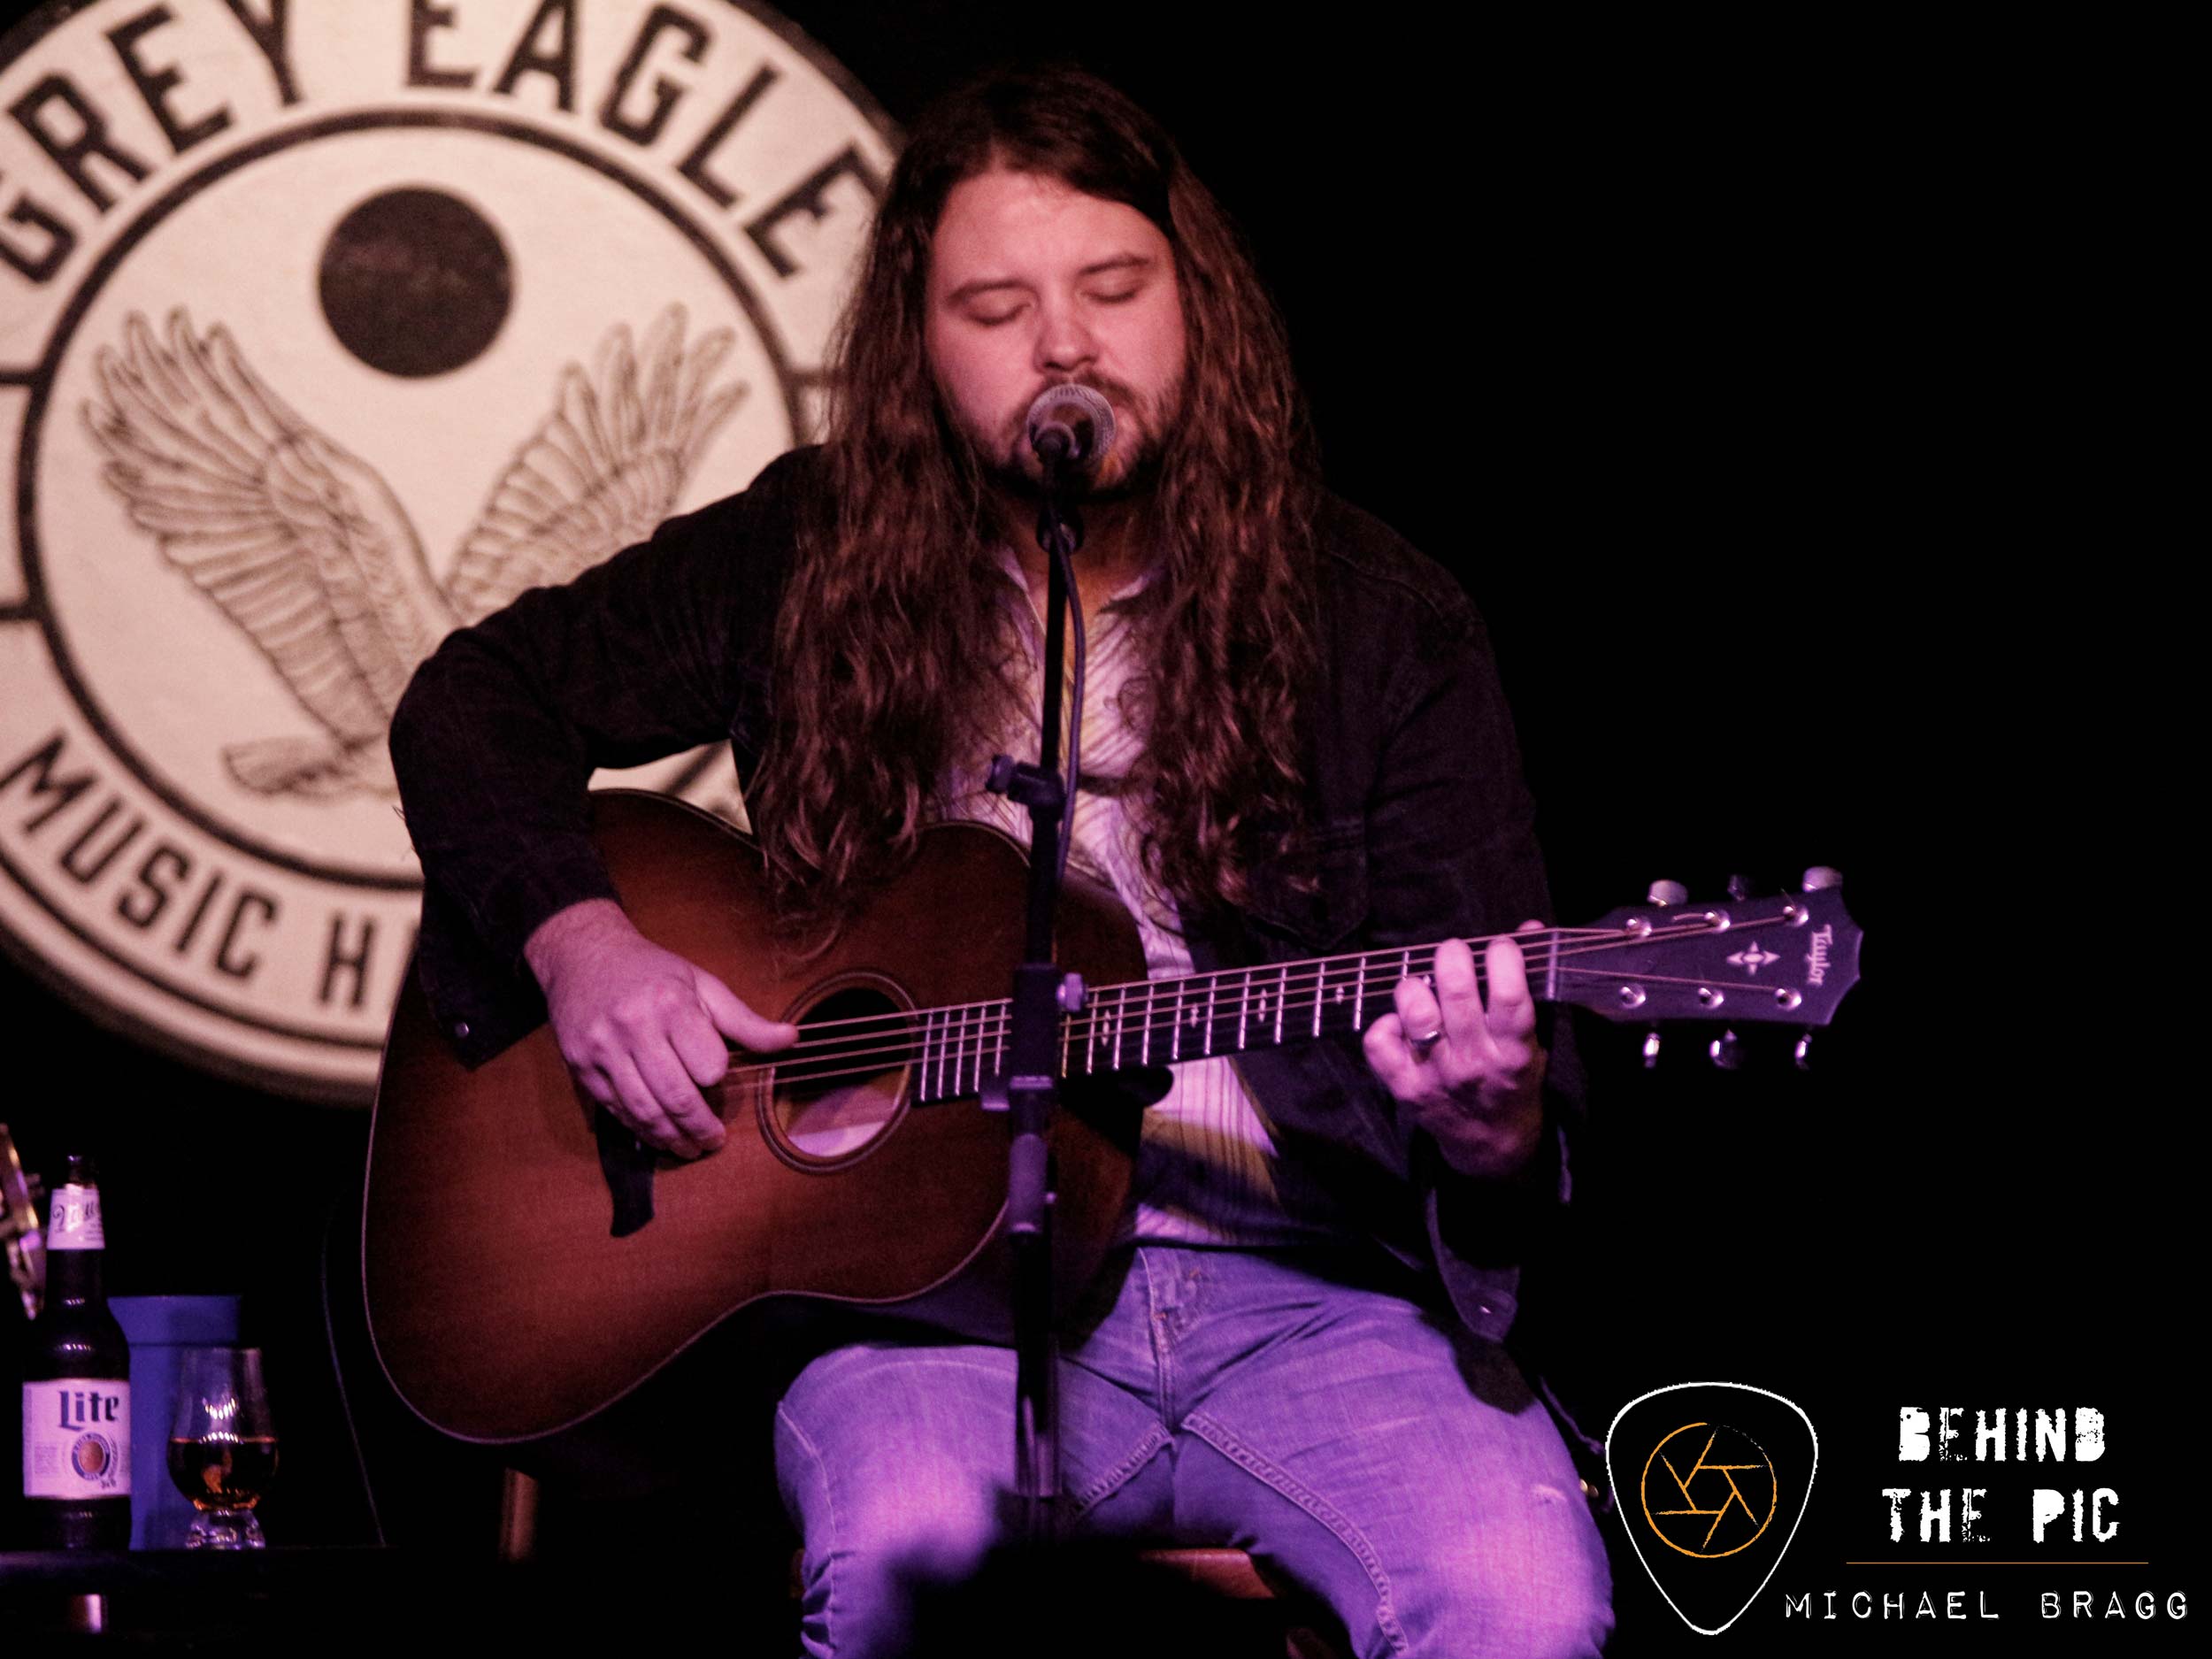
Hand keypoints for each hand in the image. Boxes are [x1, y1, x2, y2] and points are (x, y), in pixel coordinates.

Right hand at [525, 899, 795, 1157]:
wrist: (584, 957)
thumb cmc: (653, 973)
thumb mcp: (703, 986)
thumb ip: (745, 1021)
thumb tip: (793, 1040)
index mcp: (672, 1003)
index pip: (707, 1064)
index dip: (716, 1078)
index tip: (719, 1082)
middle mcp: (634, 1027)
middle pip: (676, 1096)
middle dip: (700, 1128)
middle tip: (713, 1142)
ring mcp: (603, 1049)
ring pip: (643, 1111)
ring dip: (670, 1139)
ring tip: (688, 1149)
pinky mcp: (580, 1066)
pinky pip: (615, 1110)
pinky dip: (639, 1129)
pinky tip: (657, 1135)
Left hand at [1362, 924, 1546, 1178]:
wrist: (1493, 1145)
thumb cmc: (1514, 1082)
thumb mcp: (1535, 1040)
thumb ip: (1526, 986)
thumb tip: (1527, 929)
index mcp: (1514, 1051)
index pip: (1508, 997)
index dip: (1503, 959)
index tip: (1500, 945)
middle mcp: (1474, 1063)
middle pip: (1457, 995)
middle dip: (1453, 958)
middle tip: (1454, 951)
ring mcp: (1437, 1075)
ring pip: (1415, 1013)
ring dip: (1416, 987)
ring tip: (1424, 984)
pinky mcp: (1405, 1088)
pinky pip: (1379, 1044)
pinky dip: (1385, 1024)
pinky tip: (1401, 1023)